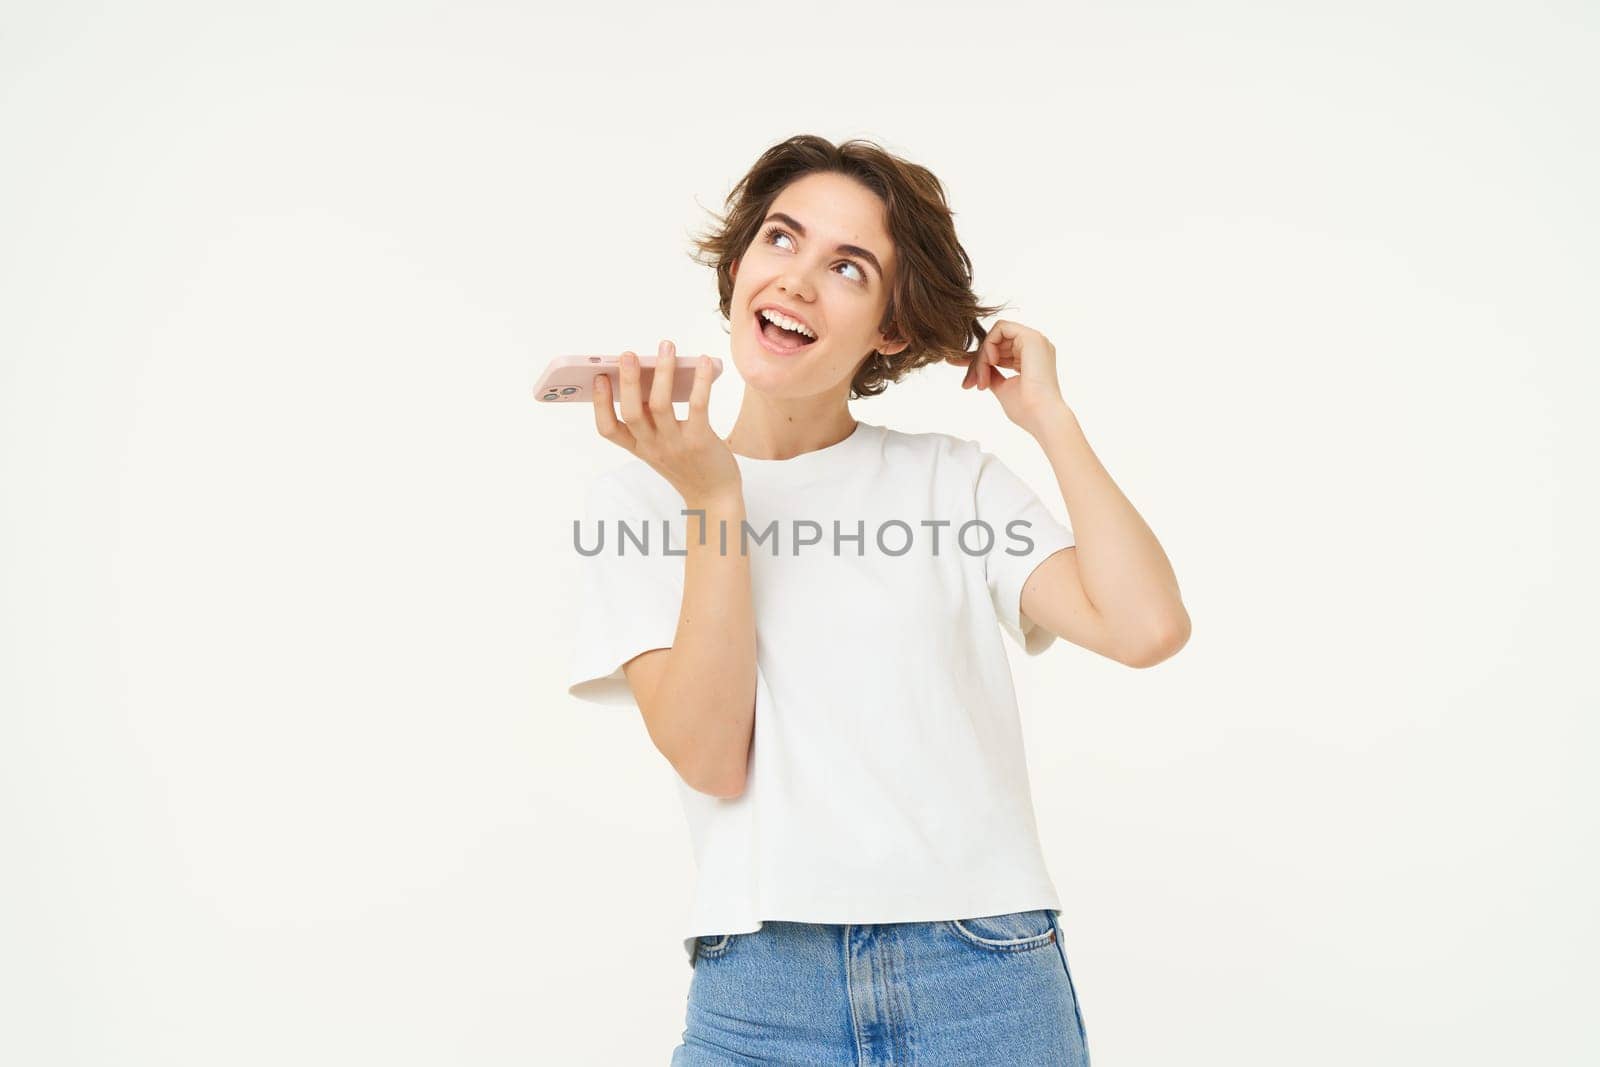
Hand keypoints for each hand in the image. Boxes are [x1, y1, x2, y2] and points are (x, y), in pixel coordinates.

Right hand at [593, 339, 742, 505]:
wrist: (715, 496)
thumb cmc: (689, 464)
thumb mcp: (661, 445)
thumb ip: (652, 419)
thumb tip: (654, 374)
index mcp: (639, 448)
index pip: (608, 429)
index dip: (600, 403)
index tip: (599, 378)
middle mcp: (652, 447)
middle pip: (631, 412)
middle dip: (628, 381)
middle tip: (627, 354)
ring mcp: (675, 445)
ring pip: (660, 404)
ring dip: (662, 372)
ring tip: (666, 347)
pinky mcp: (700, 441)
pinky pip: (697, 406)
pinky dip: (700, 381)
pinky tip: (703, 361)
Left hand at [944, 320, 1071, 436]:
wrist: (1041, 416)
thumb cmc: (1027, 409)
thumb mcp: (1003, 387)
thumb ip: (991, 374)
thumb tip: (975, 370)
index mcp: (1031, 357)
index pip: (999, 349)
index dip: (978, 357)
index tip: (954, 363)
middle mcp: (1034, 346)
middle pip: (995, 342)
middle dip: (977, 361)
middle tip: (969, 382)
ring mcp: (1034, 340)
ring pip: (995, 336)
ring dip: (982, 357)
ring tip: (981, 378)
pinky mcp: (1031, 337)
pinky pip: (1000, 329)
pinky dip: (989, 344)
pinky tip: (990, 362)